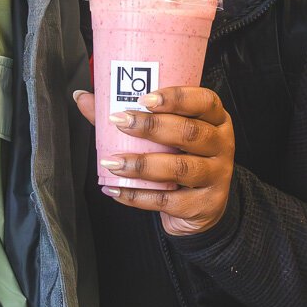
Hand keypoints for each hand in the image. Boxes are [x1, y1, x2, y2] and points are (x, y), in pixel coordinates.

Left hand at [74, 87, 235, 237]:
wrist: (203, 208)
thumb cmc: (182, 159)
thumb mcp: (168, 136)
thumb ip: (130, 116)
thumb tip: (83, 98)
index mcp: (216, 120)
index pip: (205, 101)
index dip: (177, 98)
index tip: (145, 98)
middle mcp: (222, 145)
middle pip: (190, 132)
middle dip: (152, 127)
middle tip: (121, 122)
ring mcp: (217, 176)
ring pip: (180, 168)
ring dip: (142, 164)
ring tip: (112, 162)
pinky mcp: (204, 205)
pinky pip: (167, 199)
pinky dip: (137, 195)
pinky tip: (116, 189)